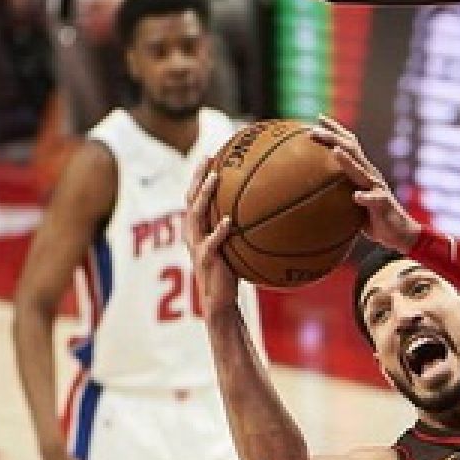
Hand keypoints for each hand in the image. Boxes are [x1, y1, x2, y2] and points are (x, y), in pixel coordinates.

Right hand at [183, 164, 243, 319]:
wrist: (220, 301)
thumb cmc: (230, 273)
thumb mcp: (235, 248)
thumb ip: (242, 230)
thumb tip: (269, 214)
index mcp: (197, 229)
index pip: (194, 198)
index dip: (199, 177)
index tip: (210, 157)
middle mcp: (193, 234)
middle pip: (190, 199)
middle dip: (197, 178)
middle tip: (208, 159)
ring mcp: (197, 247)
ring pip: (196, 215)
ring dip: (205, 195)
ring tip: (214, 178)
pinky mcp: (206, 261)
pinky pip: (211, 243)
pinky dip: (218, 231)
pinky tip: (228, 222)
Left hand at [308, 115, 421, 252]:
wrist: (400, 233)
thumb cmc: (372, 218)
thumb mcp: (353, 200)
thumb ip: (339, 191)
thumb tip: (311, 190)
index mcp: (363, 171)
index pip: (350, 144)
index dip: (336, 129)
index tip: (318, 117)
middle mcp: (371, 174)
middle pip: (352, 150)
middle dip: (333, 137)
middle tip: (313, 129)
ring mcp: (378, 188)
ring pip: (362, 171)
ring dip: (348, 162)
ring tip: (336, 151)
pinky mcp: (384, 204)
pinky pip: (374, 200)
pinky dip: (366, 198)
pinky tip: (357, 196)